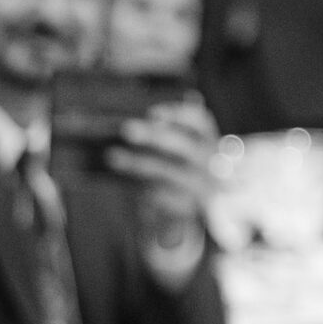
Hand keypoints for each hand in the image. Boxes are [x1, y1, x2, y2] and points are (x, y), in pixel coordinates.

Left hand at [109, 97, 216, 280]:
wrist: (194, 211)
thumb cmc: (179, 170)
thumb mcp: (182, 151)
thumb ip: (164, 134)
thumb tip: (135, 122)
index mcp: (209, 140)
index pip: (199, 121)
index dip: (177, 114)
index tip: (152, 112)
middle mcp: (210, 160)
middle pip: (182, 144)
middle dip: (154, 135)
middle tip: (127, 128)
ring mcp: (201, 185)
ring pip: (166, 171)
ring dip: (137, 163)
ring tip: (112, 156)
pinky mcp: (187, 207)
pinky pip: (159, 195)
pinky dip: (139, 188)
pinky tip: (122, 182)